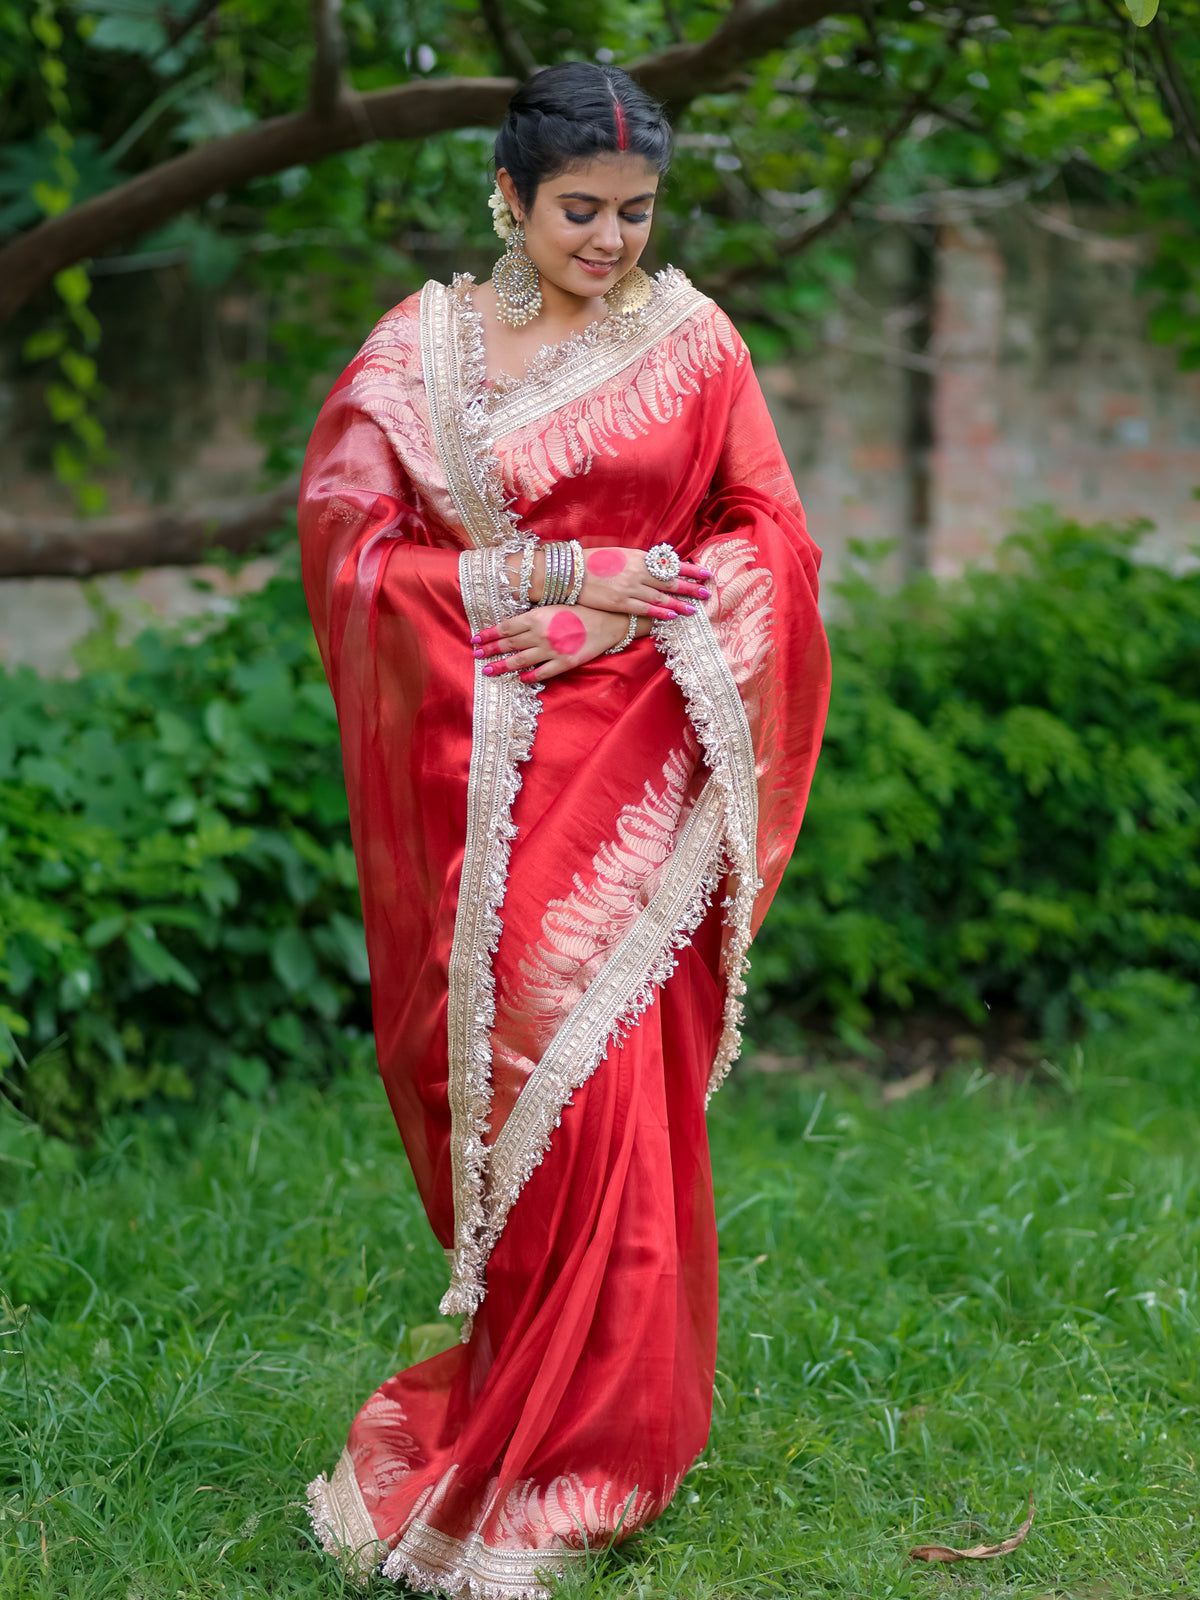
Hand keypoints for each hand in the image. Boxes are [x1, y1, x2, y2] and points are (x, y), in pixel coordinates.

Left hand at [469, 604, 647, 682]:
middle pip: (508, 644)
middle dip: (490, 650)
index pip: (505, 627)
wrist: (608, 621)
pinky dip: (529, 676)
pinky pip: (541, 672)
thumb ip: (533, 616)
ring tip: (489, 671)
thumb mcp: (553, 607)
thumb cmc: (581, 610)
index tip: (475, 639)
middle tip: (476, 655)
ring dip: (502, 666)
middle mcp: (539, 634)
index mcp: (536, 617)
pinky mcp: (563, 663)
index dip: (488, 634)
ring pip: (520, 660)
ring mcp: (551, 650)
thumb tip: (513, 625)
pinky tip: (520, 678)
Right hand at [576, 545, 712, 617]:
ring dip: (679, 604)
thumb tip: (657, 565)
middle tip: (706, 593)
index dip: (690, 569)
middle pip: (670, 581)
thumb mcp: (621, 555)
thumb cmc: (594, 561)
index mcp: (639, 557)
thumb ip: (640, 561)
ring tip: (693, 609)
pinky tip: (671, 616)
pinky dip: (660, 611)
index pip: (670, 564)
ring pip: (661, 597)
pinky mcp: (621, 602)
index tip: (705, 573)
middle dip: (690, 587)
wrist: (572, 572)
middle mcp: (638, 572)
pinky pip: (645, 608)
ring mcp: (630, 588)